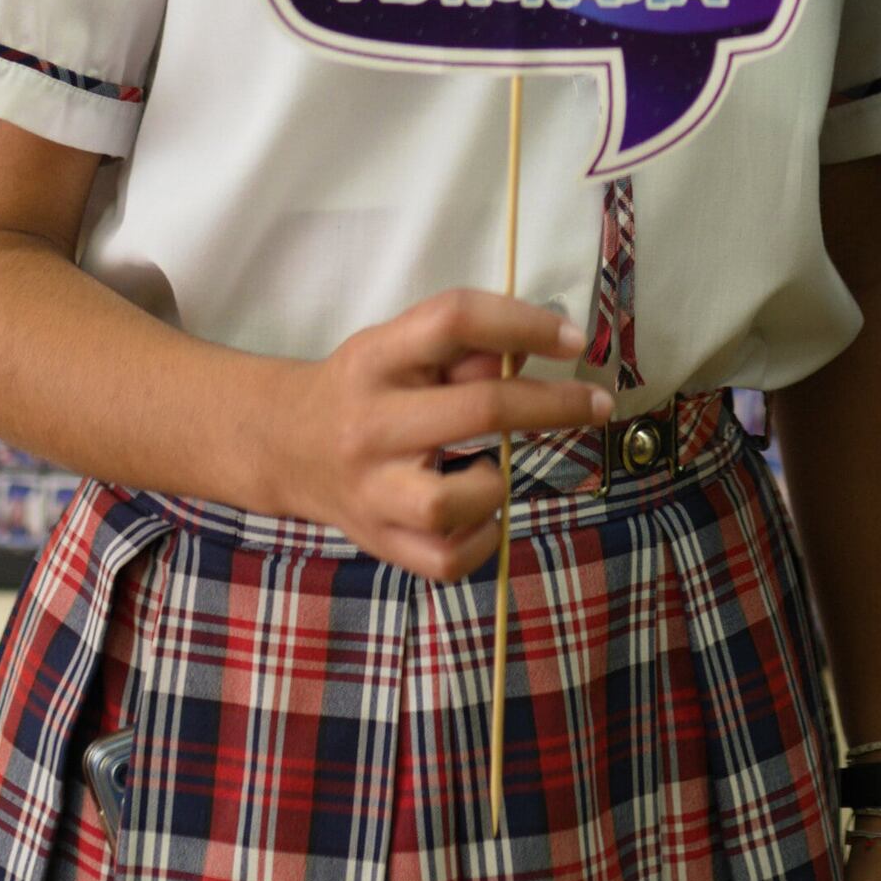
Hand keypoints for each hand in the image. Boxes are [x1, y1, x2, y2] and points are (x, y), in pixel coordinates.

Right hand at [240, 288, 605, 579]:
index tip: (573, 339)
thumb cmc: (364, 389)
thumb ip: (465, 346)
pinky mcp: (378, 541)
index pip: (453, 320)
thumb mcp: (400, 348)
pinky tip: (481, 517)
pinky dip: (481, 541)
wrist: (284, 445)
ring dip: (495, 484)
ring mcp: (371, 491)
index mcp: (375, 359)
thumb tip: (540, 348)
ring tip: (490, 471)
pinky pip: (447, 559)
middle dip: (554, 405)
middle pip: (479, 410)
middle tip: (596, 403)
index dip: (524, 324)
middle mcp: (370, 424)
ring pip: (452, 501)